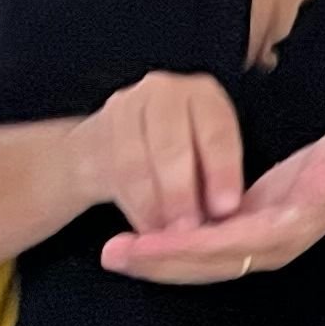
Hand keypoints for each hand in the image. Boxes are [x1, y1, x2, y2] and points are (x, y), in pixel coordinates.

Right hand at [66, 71, 245, 234]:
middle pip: (172, 146)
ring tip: (164, 235)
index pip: (217, 132)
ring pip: (137, 161)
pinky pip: (113, 170)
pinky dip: (132, 204)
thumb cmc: (177, 154)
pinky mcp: (99, 126)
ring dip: (152, 203)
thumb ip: (214, 179)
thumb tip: (224, 218)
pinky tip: (144, 227)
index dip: (222, 172)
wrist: (110, 143)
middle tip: (188, 230)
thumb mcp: (204, 157)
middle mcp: (166, 90)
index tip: (225, 209)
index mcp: (206, 95)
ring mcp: (127, 104)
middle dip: (180, 193)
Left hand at [100, 125, 324, 283]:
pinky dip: (171, 249)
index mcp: (285, 233)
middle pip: (204, 265)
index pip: (224, 245)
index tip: (141, 242)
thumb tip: (321, 182)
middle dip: (157, 262)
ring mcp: (256, 245)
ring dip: (157, 260)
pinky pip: (202, 249)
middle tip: (110, 254)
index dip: (182, 247)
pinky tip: (143, 239)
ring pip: (199, 262)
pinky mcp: (247, 233)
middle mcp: (267, 249)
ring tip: (114, 252)